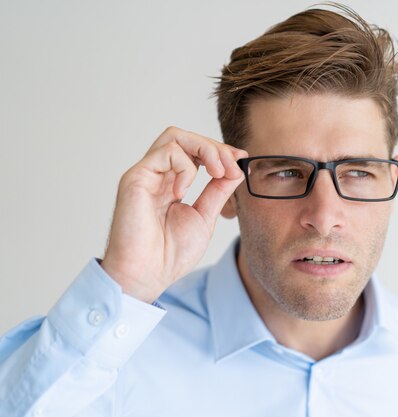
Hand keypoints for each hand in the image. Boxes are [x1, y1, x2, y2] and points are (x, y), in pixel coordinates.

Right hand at [101, 126, 246, 302]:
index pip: (195, 151)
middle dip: (214, 146)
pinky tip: (183, 191)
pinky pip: (165, 152)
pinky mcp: (135, 177)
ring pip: (174, 136)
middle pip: (185, 138)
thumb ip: (218, 191)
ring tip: (217, 173)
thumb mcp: (205, 216)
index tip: (240, 160)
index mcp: (172, 183)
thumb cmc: (170, 253)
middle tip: (231, 165)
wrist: (148, 275)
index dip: (219, 151)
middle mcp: (157, 175)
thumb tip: (236, 169)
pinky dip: (184, 167)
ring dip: (204, 150)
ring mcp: (146, 174)